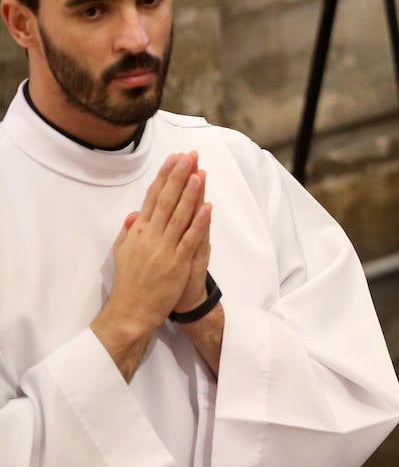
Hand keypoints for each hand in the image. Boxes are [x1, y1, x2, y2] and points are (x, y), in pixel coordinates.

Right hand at [105, 153, 209, 328]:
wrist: (131, 310)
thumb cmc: (129, 281)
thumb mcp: (122, 252)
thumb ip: (128, 231)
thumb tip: (134, 213)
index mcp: (138, 231)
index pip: (153, 197)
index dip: (164, 177)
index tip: (173, 159)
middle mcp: (150, 236)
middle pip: (166, 200)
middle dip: (178, 176)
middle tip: (188, 155)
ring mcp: (164, 249)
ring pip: (179, 215)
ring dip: (190, 193)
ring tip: (198, 173)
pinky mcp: (177, 263)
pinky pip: (190, 239)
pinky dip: (199, 223)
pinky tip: (207, 207)